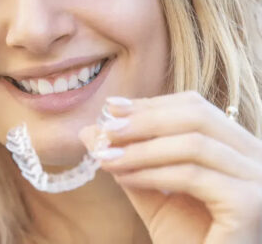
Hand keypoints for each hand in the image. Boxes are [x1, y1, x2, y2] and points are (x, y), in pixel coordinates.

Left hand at [79, 91, 261, 243]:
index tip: (111, 109)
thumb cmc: (188, 240)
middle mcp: (257, 158)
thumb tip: (90, 130)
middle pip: (197, 116)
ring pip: (193, 144)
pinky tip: (125, 179)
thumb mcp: (153, 194)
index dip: (151, 104)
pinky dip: (153, 173)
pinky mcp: (251, 204)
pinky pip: (194, 176)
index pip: (195, 107)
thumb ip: (128, 161)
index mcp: (238, 148)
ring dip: (141, 149)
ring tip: (106, 157)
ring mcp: (259, 180)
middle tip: (106, 130)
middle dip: (144, 119)